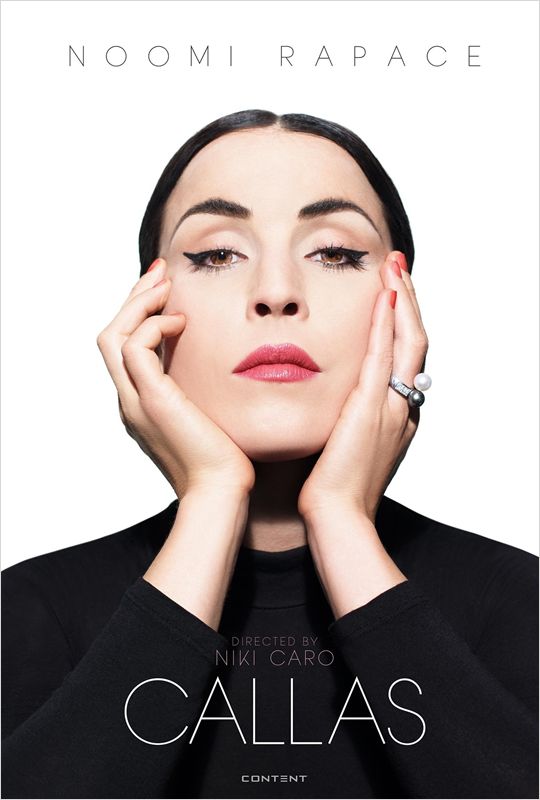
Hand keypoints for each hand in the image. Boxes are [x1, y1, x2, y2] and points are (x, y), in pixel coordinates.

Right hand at [96, 258, 255, 498]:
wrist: (223, 490)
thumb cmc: (226, 458)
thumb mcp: (210, 413)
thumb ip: (203, 388)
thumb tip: (222, 362)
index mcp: (142, 402)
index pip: (125, 346)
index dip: (140, 312)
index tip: (166, 287)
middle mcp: (130, 400)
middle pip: (111, 335)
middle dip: (135, 298)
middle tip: (162, 271)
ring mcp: (134, 401)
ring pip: (112, 336)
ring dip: (138, 304)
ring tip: (167, 285)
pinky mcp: (150, 401)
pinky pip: (133, 348)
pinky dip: (152, 326)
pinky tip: (181, 321)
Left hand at [297, 250, 428, 523]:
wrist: (337, 516)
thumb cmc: (333, 489)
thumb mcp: (343, 446)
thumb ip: (345, 421)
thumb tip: (331, 405)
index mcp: (396, 415)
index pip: (405, 358)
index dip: (402, 323)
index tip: (392, 294)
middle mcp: (402, 407)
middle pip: (416, 342)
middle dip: (409, 302)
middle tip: (399, 269)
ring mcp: (393, 407)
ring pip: (410, 342)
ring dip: (404, 302)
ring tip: (396, 269)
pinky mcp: (373, 409)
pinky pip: (385, 358)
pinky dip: (387, 325)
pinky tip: (384, 297)